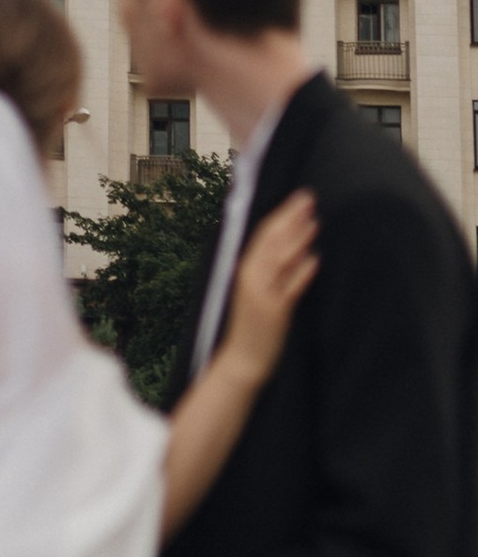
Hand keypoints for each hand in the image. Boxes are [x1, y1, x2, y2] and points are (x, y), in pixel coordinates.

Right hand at [220, 191, 317, 382]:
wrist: (242, 359)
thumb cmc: (250, 324)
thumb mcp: (253, 288)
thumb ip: (266, 267)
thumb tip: (286, 242)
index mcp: (245, 268)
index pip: (264, 233)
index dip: (282, 213)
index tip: (298, 197)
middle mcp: (251, 277)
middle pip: (272, 240)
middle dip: (291, 217)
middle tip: (308, 198)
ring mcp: (262, 293)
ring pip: (280, 259)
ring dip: (298, 238)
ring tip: (314, 221)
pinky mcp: (274, 312)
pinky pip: (290, 288)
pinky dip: (301, 272)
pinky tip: (314, 259)